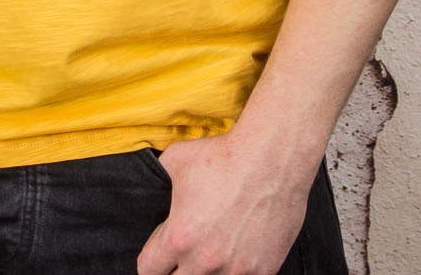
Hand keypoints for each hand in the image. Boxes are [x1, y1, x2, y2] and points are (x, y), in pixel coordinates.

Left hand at [136, 132, 312, 274]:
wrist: (271, 158)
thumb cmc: (225, 156)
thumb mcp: (175, 160)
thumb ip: (160, 182)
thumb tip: (153, 186)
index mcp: (179, 238)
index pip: (148, 269)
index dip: (150, 261)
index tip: (157, 255)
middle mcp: (205, 261)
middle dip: (175, 269)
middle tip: (183, 252)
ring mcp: (236, 269)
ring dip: (207, 269)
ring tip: (213, 247)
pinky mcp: (263, 269)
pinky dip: (237, 268)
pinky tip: (239, 249)